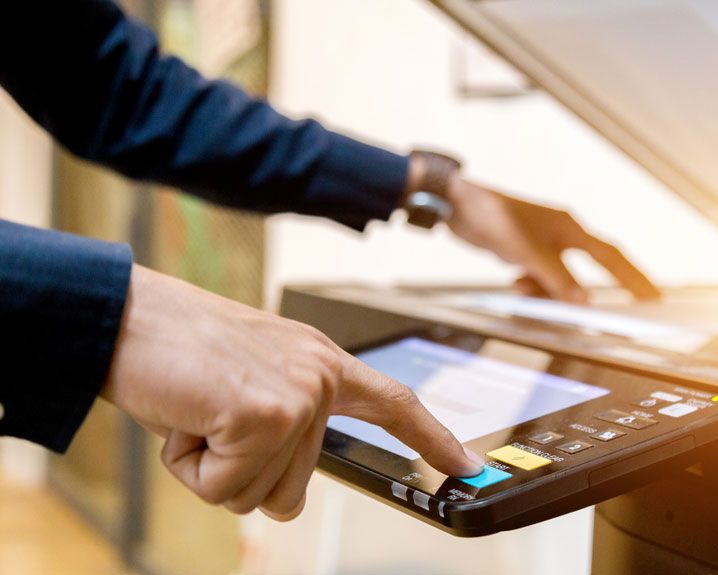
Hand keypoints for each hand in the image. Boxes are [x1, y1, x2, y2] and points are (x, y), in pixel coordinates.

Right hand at [101, 265, 482, 520]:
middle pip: (296, 488)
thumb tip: (289, 495)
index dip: (432, 439)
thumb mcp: (250, 382)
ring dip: (214, 469)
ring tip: (198, 413)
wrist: (126, 318)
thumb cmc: (178, 351)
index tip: (465, 467)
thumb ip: (287, 424)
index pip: (394, 403)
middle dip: (239, 472)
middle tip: (210, 419)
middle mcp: (320, 375)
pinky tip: (185, 419)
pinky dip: (191, 467)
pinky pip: (225, 488)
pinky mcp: (266, 415)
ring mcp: (298, 395)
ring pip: (260, 494)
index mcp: (322, 362)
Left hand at [445, 179, 660, 302]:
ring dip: (547, 290)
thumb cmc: (492, 215)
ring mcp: (544, 243)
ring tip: (525, 287)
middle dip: (592, 292)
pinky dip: (532, 284)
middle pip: (591, 269)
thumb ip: (555, 278)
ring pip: (559, 278)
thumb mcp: (526, 253)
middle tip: (615, 313)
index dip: (634, 277)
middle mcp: (562, 235)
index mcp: (569, 229)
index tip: (653, 295)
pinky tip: (517, 281)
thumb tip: (583, 302)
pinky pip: (540, 276)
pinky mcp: (526, 250)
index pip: (611, 257)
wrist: (457, 204)